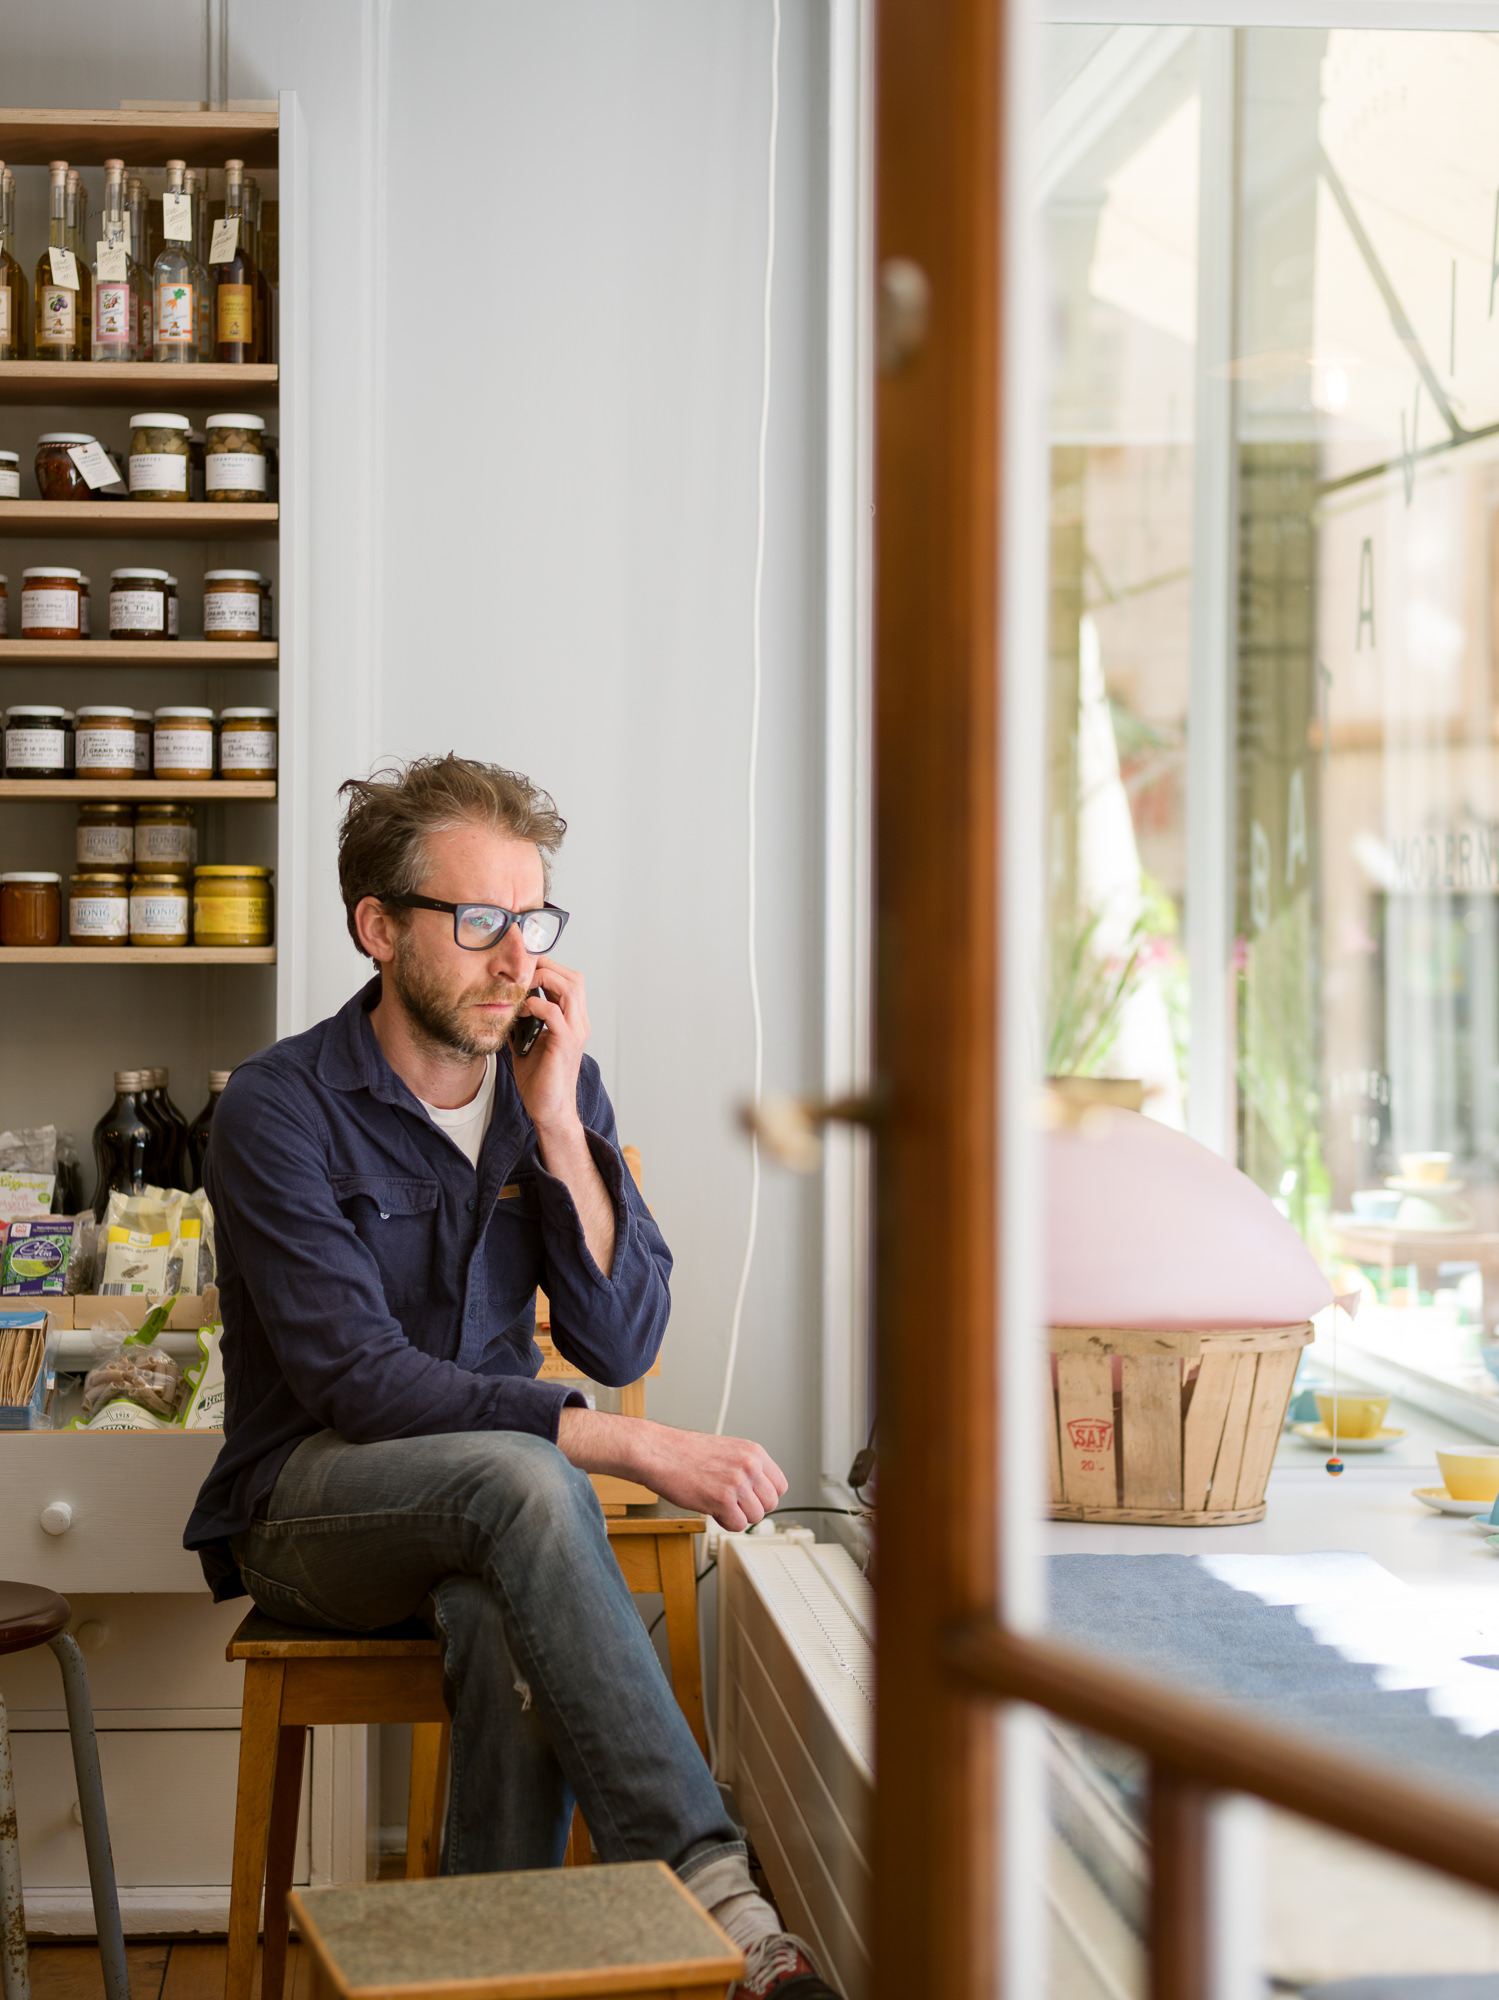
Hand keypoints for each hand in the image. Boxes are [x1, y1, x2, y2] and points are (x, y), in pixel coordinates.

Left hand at [511, 956, 588, 1137]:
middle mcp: (579, 1023)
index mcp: (573, 1021)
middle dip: (547, 967)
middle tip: (522, 972)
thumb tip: (503, 1006)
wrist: (549, 1109)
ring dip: (544, 979)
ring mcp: (575, 1032)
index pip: (570, 981)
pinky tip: (522, 1010)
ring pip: (570, 988)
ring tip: (523, 986)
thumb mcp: (527, 1042)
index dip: (549, 968)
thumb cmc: (540, 1080)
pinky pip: (553, 1012)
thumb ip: (522, 1023)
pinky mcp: (565, 1044)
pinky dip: (536, 1004)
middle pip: (574, 978)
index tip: (524, 967)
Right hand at [556, 1410, 788, 1532]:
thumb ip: (746, 1468)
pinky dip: (724, 1522)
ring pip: (755, 1517)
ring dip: (736, 1516)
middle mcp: (750, 1466)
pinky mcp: (723, 1500)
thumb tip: (759, 1493)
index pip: (780, 1485)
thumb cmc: (684, 1452)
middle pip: (770, 1504)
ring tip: (717, 1504)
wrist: (658, 1452)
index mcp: (754, 1452)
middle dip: (751, 1508)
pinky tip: (710, 1509)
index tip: (752, 1498)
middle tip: (732, 1504)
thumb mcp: (727, 1450)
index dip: (764, 1496)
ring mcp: (738, 1483)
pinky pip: (737, 1525)